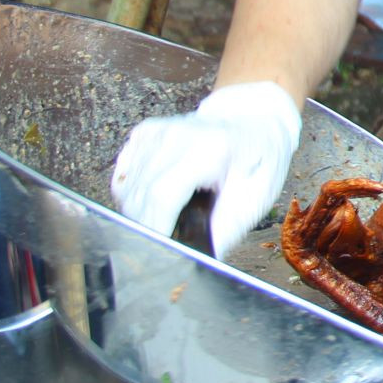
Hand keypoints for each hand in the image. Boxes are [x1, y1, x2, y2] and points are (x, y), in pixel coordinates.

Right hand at [111, 81, 301, 254]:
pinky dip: (135, 195)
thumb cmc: (258, 158)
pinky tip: (162, 195)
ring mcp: (156, 132)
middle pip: (139, 197)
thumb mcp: (256, 197)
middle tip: (173, 239)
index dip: (155, 230)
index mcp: (210, 148)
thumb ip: (225, 230)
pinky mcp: (143, 134)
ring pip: (126, 190)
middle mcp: (176, 134)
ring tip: (175, 213)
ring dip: (141, 213)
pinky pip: (124, 178)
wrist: (253, 119)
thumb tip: (199, 262)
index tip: (159, 255)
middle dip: (149, 228)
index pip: (163, 196)